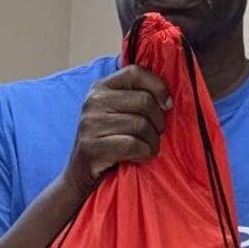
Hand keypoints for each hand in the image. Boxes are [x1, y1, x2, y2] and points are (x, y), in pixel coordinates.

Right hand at [62, 65, 171, 199]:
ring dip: (152, 141)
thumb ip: (135, 98)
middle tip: (156, 134)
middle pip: (144, 101)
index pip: (135, 72)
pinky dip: (144, 153)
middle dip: (158, 122)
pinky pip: (132, 145)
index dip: (158, 86)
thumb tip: (167, 101)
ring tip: (148, 147)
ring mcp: (90, 123)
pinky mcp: (91, 146)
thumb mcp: (117, 113)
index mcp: (100, 87)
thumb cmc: (108, 142)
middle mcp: (92, 101)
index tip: (166, 105)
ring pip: (141, 125)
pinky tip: (140, 156)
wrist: (81, 174)